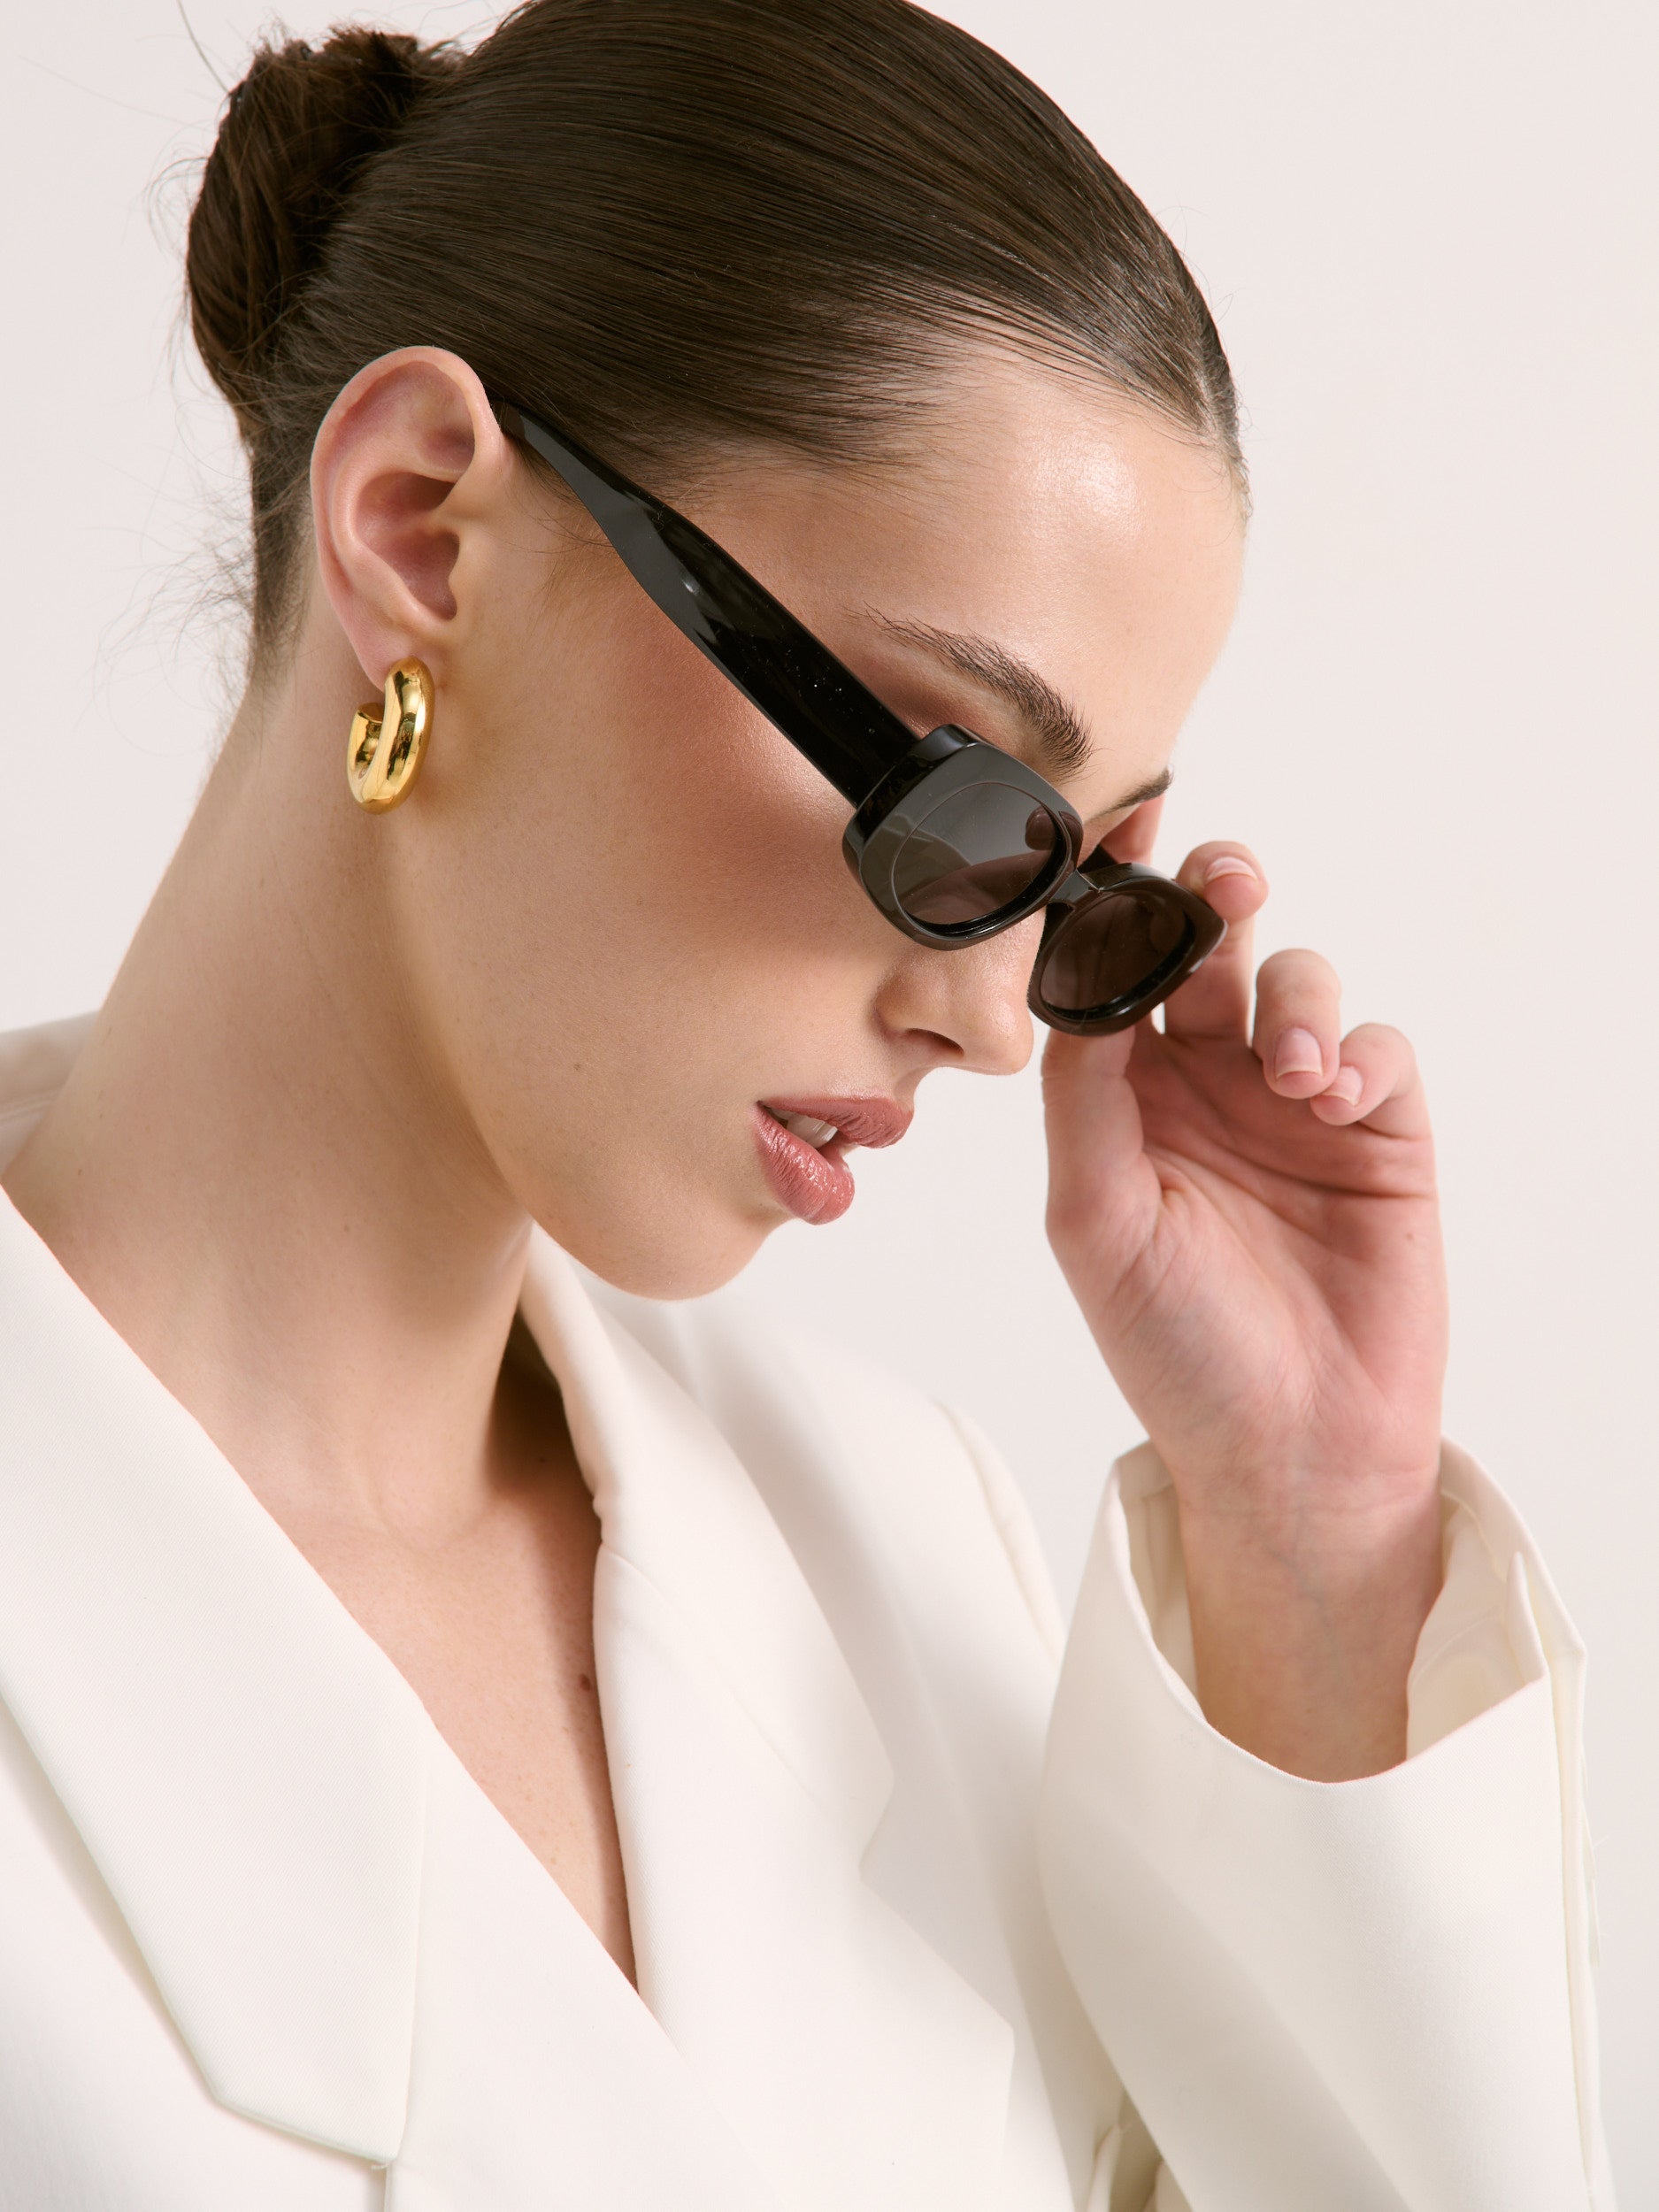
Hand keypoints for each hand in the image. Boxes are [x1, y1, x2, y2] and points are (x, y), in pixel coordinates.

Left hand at [1042, 804, 1447, 1777]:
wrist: (1289, 1449)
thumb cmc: (1172, 1347)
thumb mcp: (1095, 1219)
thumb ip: (1083, 1094)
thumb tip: (1076, 976)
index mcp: (1122, 1095)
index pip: (1110, 971)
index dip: (1110, 904)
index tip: (1109, 840)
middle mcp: (1204, 1081)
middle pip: (1205, 946)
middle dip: (1211, 898)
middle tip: (1221, 884)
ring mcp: (1293, 1101)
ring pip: (1293, 978)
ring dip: (1292, 992)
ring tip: (1289, 1070)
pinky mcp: (1379, 1130)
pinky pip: (1376, 1046)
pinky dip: (1355, 1049)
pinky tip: (1328, 1098)